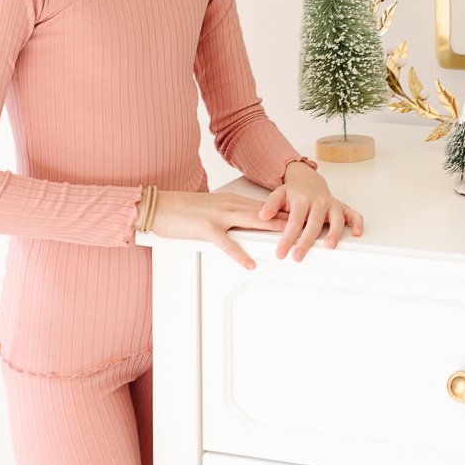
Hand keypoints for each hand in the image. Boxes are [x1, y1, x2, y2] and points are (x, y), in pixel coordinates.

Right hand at [149, 188, 290, 271]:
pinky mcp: (204, 228)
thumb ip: (228, 214)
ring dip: (270, 230)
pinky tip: (250, 263)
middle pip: (263, 212)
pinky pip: (225, 243)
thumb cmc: (183, 210)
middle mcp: (228, 205)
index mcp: (230, 201)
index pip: (262, 205)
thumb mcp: (211, 208)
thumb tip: (244, 220)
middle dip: (286, 218)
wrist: (159, 205)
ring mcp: (217, 216)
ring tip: (288, 239)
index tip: (301, 213)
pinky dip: (239, 253)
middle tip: (305, 222)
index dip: (283, 210)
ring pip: (250, 222)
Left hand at [256, 162, 363, 260]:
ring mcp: (331, 205)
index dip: (287, 238)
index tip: (281, 252)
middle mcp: (319, 202)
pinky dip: (357, 222)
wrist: (308, 180)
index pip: (294, 221)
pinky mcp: (341, 207)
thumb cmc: (294, 192)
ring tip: (329, 246)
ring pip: (336, 219)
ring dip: (334, 233)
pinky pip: (353, 213)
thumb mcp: (279, 194)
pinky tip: (357, 233)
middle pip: (314, 224)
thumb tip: (262, 215)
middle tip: (298, 256)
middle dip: (306, 241)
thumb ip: (270, 205)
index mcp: (302, 199)